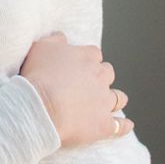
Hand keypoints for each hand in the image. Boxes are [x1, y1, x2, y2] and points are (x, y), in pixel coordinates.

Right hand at [19, 33, 132, 147]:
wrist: (41, 108)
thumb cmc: (38, 76)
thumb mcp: (41, 48)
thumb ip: (55, 40)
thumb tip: (62, 37)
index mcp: (87, 58)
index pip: (94, 54)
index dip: (87, 60)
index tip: (80, 66)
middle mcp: (100, 77)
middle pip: (108, 73)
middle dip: (102, 77)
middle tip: (91, 84)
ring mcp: (104, 101)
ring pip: (118, 98)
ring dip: (115, 99)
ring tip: (111, 103)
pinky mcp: (104, 124)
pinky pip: (119, 125)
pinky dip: (123, 126)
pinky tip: (126, 126)